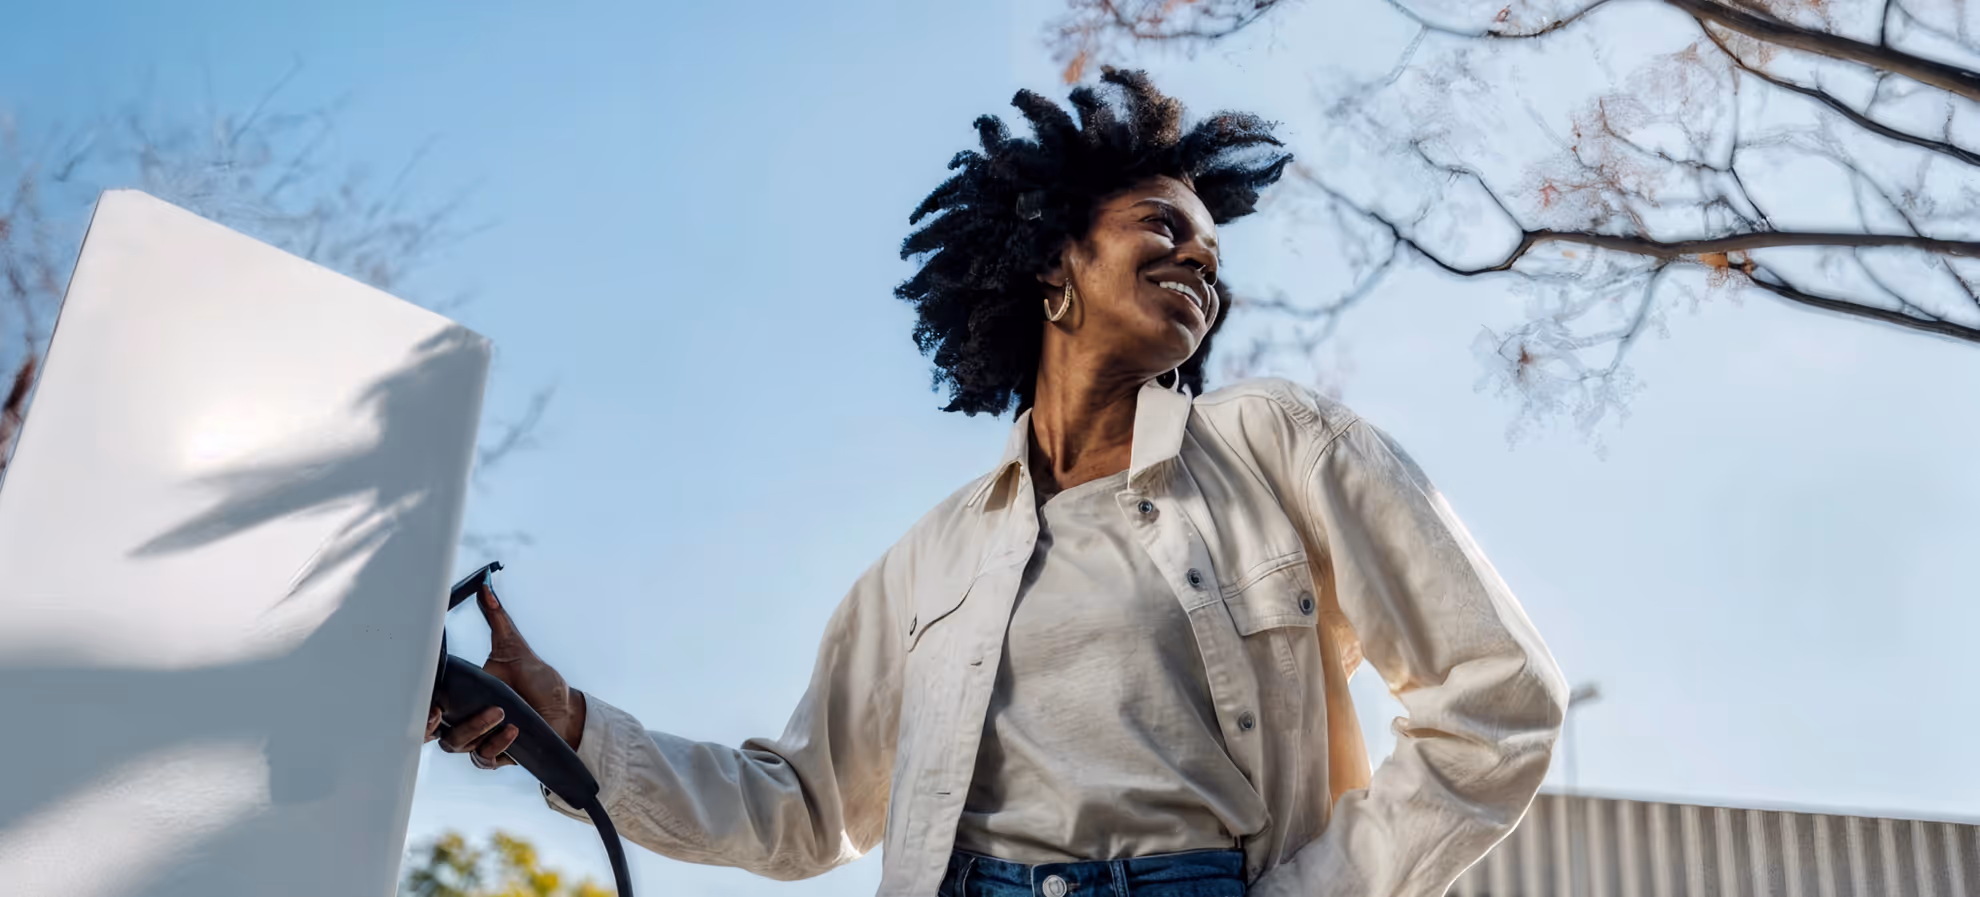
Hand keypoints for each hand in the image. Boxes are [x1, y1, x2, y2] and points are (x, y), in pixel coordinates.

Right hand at [425, 583, 587, 769]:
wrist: (566, 708)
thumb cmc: (537, 680)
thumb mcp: (514, 647)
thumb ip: (498, 619)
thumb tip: (486, 587)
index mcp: (462, 694)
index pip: (429, 700)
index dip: (417, 705)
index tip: (424, 697)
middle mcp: (464, 718)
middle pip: (431, 732)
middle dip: (426, 727)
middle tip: (437, 715)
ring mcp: (479, 739)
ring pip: (457, 744)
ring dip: (475, 729)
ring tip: (500, 713)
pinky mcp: (496, 754)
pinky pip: (484, 757)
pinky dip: (496, 745)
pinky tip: (511, 730)